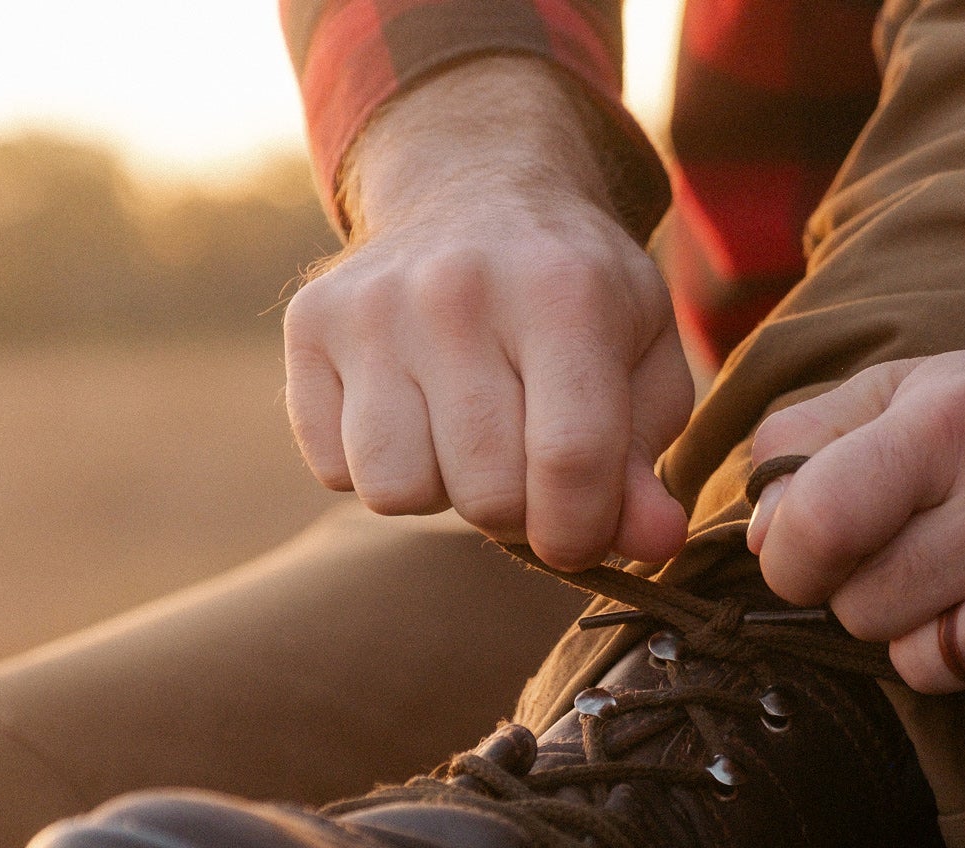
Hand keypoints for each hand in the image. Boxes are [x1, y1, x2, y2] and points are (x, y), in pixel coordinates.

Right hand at [284, 56, 692, 571]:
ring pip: (398, 492)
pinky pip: (336, 470)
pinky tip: (410, 412)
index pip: (570, 460)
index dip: (581, 530)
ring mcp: (373, 306)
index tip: (579, 534)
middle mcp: (458, 289)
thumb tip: (654, 544)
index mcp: (564, 292)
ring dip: (440, 491)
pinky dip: (377, 467)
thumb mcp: (642, 360)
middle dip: (516, 509)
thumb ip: (645, 460)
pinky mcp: (310, 326)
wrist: (478, 186)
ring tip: (465, 435)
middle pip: (487, 494)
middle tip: (523, 461)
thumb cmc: (576, 298)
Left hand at [747, 269, 964, 737]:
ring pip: (921, 670)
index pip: (812, 528)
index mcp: (958, 423)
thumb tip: (754, 531)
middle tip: (938, 554)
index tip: (815, 554)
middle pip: (860, 614)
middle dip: (878, 594)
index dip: (791, 559)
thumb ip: (809, 441)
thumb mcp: (920, 390)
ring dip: (940, 639)